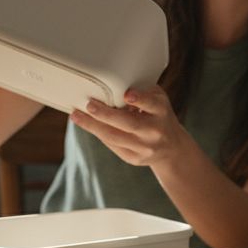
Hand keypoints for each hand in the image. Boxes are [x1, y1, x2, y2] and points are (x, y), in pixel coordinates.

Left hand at [71, 87, 188, 167]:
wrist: (171, 148)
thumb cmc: (158, 115)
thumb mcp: (157, 100)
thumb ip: (140, 93)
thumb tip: (109, 89)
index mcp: (161, 111)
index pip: (151, 104)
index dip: (139, 99)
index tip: (127, 95)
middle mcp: (155, 131)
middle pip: (129, 123)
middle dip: (106, 114)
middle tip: (89, 105)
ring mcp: (144, 147)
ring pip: (114, 137)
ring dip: (92, 126)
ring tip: (76, 116)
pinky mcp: (134, 158)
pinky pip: (112, 145)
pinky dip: (98, 133)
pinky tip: (86, 124)